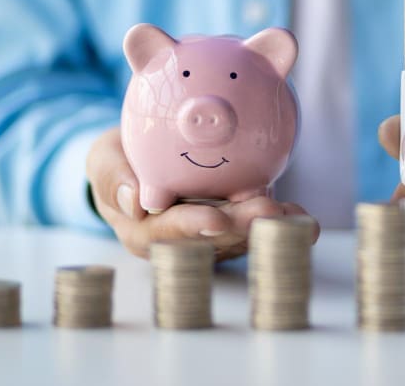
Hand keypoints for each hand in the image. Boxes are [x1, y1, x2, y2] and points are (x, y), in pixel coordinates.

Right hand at [86, 126, 317, 259]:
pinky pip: (255, 228)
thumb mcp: (103, 161)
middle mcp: (179, 242)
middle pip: (214, 238)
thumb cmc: (119, 163)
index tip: (216, 220)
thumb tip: (133, 201)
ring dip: (269, 229)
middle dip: (243, 227)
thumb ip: (112, 177)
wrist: (139, 164)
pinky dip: (279, 222)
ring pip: (240, 237)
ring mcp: (207, 238)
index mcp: (145, 232)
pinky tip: (302, 218)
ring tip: (296, 218)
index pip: (170, 232)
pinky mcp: (231, 229)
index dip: (194, 227)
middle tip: (270, 211)